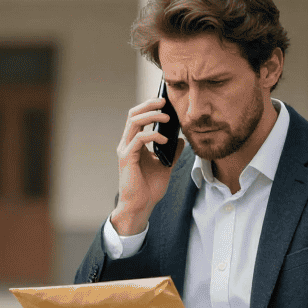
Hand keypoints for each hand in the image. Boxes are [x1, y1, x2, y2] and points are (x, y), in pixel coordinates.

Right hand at [111, 97, 185, 234]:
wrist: (141, 206)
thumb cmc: (149, 188)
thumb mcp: (166, 166)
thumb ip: (172, 152)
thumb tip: (182, 139)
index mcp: (134, 143)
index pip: (138, 117)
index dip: (149, 106)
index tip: (165, 101)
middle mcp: (127, 143)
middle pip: (133, 114)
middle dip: (149, 105)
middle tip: (164, 101)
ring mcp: (125, 150)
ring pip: (134, 123)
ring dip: (151, 116)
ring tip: (167, 117)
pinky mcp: (126, 158)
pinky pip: (138, 139)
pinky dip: (152, 136)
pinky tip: (164, 139)